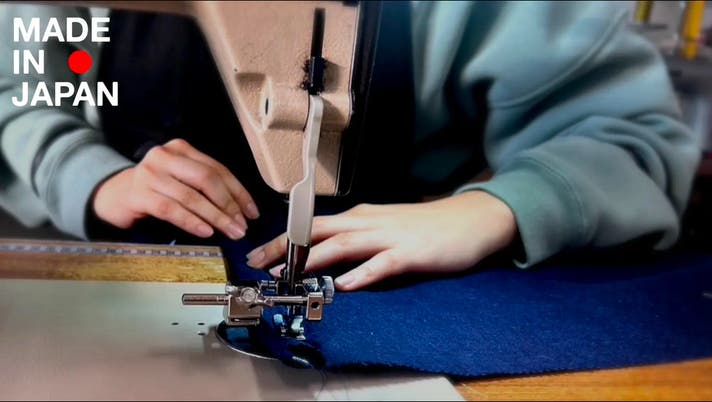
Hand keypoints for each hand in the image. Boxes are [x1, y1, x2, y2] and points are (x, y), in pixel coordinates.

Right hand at [92, 139, 259, 239]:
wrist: (112, 196)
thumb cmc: (154, 190)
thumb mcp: (180, 180)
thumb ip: (204, 187)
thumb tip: (239, 210)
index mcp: (181, 149)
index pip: (218, 169)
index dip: (238, 192)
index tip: (252, 212)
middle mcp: (165, 156)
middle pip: (207, 179)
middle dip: (229, 205)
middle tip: (242, 226)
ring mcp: (150, 174)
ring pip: (191, 196)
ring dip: (215, 216)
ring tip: (230, 231)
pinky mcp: (139, 194)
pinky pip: (171, 209)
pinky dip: (191, 221)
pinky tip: (206, 231)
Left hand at [246, 191, 516, 290]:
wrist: (472, 219)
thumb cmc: (427, 226)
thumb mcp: (385, 227)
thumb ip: (358, 239)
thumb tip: (328, 256)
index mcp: (361, 217)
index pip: (314, 225)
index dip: (284, 239)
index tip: (260, 254)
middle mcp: (370, 222)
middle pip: (319, 230)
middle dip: (286, 246)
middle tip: (259, 263)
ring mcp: (390, 236)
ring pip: (345, 244)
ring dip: (314, 258)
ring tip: (290, 273)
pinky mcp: (411, 252)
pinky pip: (383, 263)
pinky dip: (364, 273)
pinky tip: (347, 284)